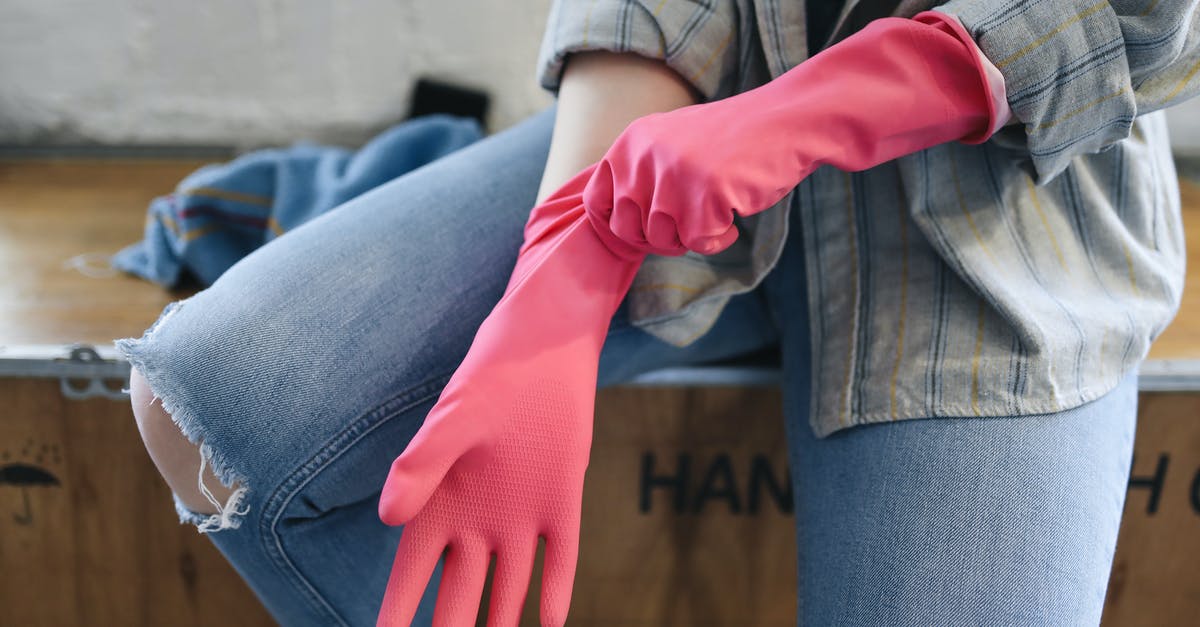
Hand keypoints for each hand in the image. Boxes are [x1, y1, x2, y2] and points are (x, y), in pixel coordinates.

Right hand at [376, 164, 644, 625]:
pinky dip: (556, 594)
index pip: (409, 579)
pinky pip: (560, 559)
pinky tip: (552, 626)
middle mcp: (475, 520)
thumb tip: (388, 517)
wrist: (548, 342)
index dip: (395, 616)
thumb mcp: (455, 417)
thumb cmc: (491, 372)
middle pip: (455, 600)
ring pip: (507, 591)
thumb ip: (423, 464)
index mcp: (438, 503)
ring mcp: (520, 515)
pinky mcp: (562, 502)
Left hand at [582, 12, 996, 257]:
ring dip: (698, 233)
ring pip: (662, 238)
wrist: (815, 113)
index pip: (601, 212)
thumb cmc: (761, 150)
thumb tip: (626, 237)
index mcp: (638, 142)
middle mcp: (645, 148)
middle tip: (712, 207)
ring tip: (730, 198)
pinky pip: (699, 237)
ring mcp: (672, 162)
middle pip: (631, 233)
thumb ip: (661, 194)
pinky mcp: (705, 179)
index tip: (662, 228)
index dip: (631, 231)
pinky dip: (723, 232)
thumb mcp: (701, 167)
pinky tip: (744, 203)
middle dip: (667, 236)